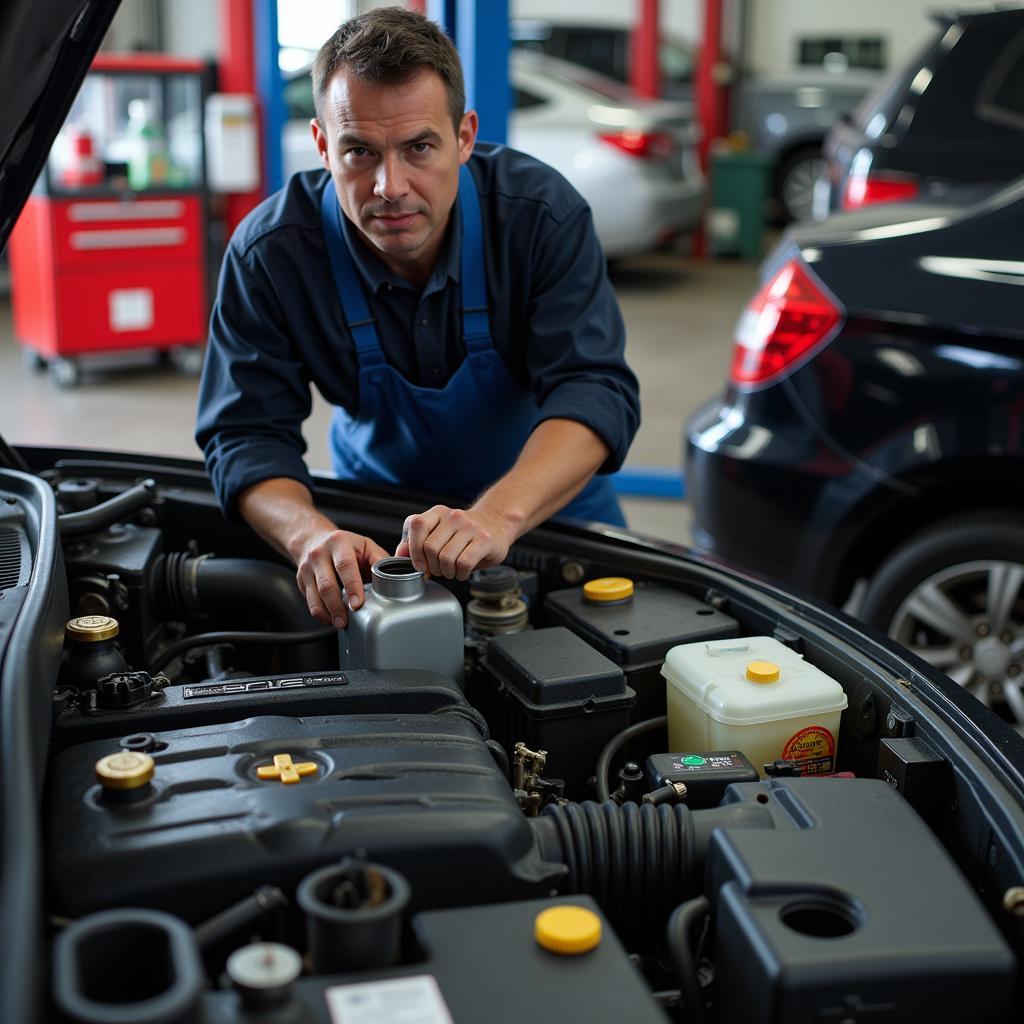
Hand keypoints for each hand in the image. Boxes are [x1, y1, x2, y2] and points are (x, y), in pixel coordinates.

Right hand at [294, 528, 389, 627]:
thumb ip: (380, 559)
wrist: (313, 540)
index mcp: (339, 542)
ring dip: (328, 613)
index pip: (345, 566)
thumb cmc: (345, 546)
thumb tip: (396, 575)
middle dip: (338, 607)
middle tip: (347, 621)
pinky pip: (309, 602)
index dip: (352, 586)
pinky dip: (320, 614)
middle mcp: (320, 554)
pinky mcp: (301, 581)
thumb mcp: (365, 545)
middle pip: (327, 585)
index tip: (357, 604)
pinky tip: (330, 618)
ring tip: (340, 622)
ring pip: (315, 596)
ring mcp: (307, 568)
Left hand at [395, 505, 512, 580]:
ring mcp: (470, 527)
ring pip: (446, 558)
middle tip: (439, 570)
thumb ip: (416, 543)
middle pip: (430, 547)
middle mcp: (454, 516)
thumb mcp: (439, 534)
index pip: (417, 525)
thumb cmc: (463, 534)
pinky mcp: (484, 540)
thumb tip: (399, 555)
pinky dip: (460, 574)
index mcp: (438, 512)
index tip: (419, 564)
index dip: (414, 549)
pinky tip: (463, 572)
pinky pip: (464, 563)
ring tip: (452, 571)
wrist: (496, 525)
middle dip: (432, 566)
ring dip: (447, 572)